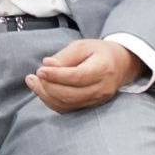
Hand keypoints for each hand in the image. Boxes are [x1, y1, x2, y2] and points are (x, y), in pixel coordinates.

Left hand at [25, 38, 144, 112]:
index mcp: (102, 69)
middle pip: (70, 94)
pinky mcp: (90, 106)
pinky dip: (52, 101)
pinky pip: (68, 109)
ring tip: (33, 82)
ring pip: (67, 104)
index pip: (77, 76)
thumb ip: (64, 56)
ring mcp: (97, 100)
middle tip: (34, 76)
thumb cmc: (99, 52)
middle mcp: (102, 88)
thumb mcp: (83, 45)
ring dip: (46, 95)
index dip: (56, 75)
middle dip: (48, 87)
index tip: (40, 70)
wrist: (121, 65)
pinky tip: (42, 90)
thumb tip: (47, 65)